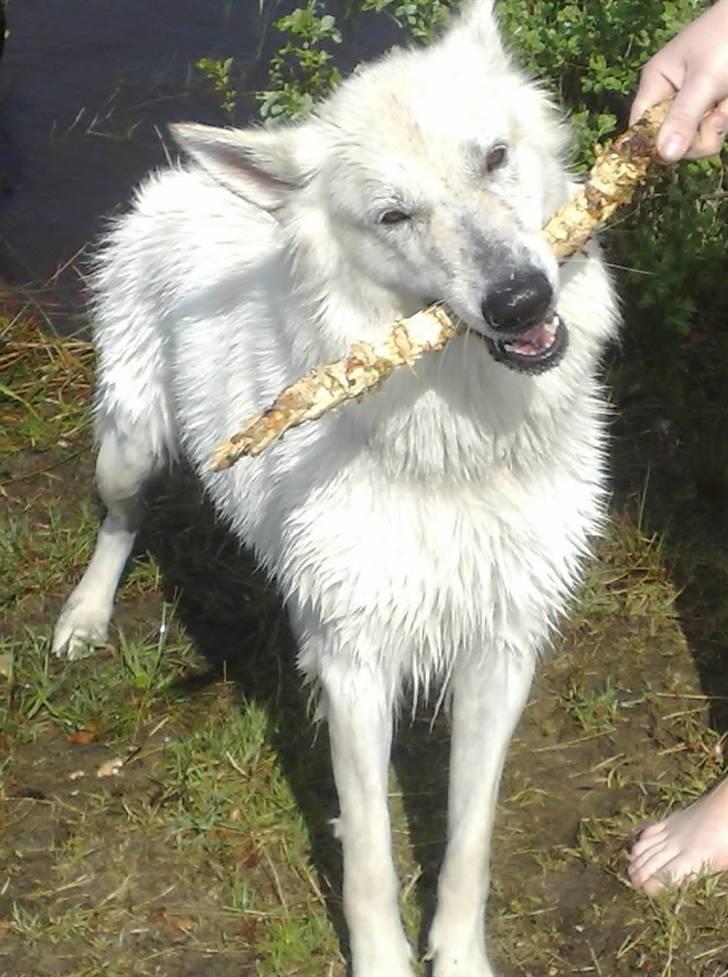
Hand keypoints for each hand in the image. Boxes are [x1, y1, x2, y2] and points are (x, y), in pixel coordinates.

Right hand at [630, 0, 727, 161]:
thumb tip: (664, 156)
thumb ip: (683, 118)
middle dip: (694, 137)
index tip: (672, 151)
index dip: (652, 144)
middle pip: (668, 140)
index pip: (640, 127)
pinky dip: (723, 122)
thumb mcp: (704, 81)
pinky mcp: (712, 107)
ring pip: (693, 139)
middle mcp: (670, 97)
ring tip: (725, 105)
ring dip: (713, 129)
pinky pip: (711, 131)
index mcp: (656, 84)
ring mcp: (692, 103)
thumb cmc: (726, 40)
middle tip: (715, 117)